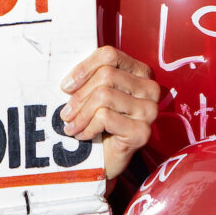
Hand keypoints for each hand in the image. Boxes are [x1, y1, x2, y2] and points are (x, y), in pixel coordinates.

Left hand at [58, 46, 160, 180]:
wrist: (107, 159)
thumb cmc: (100, 123)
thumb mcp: (95, 94)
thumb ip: (89, 78)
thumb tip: (68, 80)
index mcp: (140, 72)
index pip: (110, 55)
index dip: (84, 68)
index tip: (66, 87)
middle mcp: (150, 88)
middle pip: (106, 75)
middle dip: (79, 96)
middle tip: (65, 114)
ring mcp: (149, 110)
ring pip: (104, 96)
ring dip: (81, 115)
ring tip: (72, 126)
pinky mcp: (142, 131)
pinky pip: (105, 117)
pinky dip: (88, 127)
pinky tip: (83, 135)